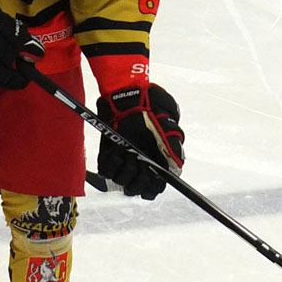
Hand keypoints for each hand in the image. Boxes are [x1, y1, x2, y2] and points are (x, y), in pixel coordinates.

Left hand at [96, 84, 184, 199]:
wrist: (128, 93)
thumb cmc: (151, 105)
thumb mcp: (170, 124)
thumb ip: (173, 147)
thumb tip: (175, 169)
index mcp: (156, 160)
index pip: (154, 188)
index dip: (152, 188)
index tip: (151, 178)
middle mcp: (139, 163)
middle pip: (136, 188)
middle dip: (137, 179)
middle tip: (139, 161)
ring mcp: (123, 159)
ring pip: (121, 180)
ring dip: (125, 168)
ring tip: (128, 149)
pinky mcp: (108, 153)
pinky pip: (106, 170)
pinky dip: (111, 161)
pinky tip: (117, 148)